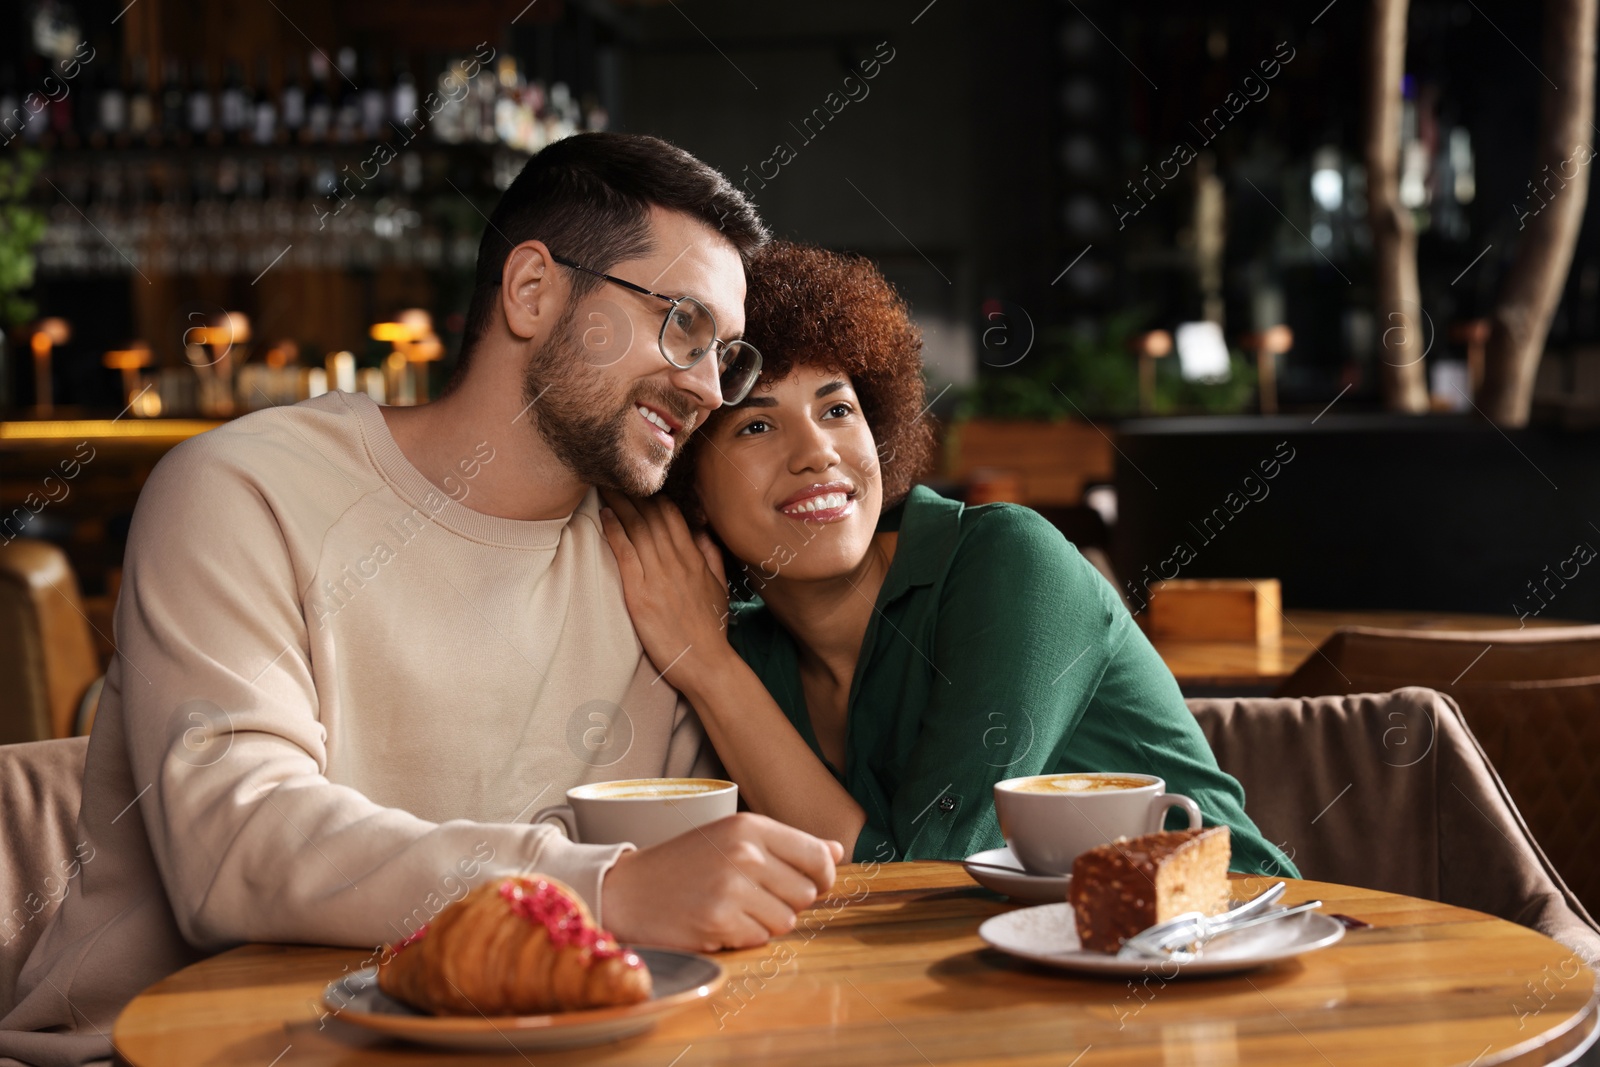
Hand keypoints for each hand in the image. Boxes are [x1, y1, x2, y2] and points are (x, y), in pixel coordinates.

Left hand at [599, 490, 733, 687]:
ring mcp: (659, 577)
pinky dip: (615, 532)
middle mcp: (676, 562)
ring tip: (603, 485)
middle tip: (612, 472)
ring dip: (619, 504)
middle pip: (651, 516)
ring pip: (638, 529)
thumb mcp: (719, 587)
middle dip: (632, 492)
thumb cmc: (710, 628)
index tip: (637, 482)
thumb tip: (701, 530)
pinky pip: (626, 554)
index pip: (672, 515)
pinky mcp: (642, 595)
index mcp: (694, 559)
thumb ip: (711, 555)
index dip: (652, 496)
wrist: (706, 663)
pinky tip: (605, 515)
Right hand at [601, 813, 844, 950]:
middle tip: (753, 895)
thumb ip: (787, 845)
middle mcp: (744, 853)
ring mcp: (732, 888)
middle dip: (786, 901)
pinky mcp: (719, 922)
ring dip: (765, 922)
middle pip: (806, 893)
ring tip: (733, 907)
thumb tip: (838, 851)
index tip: (815, 883)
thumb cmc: (684, 864)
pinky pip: (760, 939)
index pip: (817, 855)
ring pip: (786, 921)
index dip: (823, 876)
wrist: (627, 890)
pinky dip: (744, 936)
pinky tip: (718, 921)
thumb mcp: (732, 838)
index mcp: (750, 826)